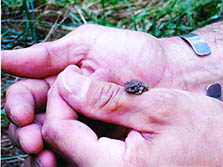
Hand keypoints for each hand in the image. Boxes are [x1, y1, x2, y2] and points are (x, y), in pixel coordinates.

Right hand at [3, 24, 174, 164]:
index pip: (27, 95)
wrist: (168, 72)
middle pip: (33, 122)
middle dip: (28, 133)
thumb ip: (49, 54)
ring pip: (53, 140)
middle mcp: (69, 102)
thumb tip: (4, 58)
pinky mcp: (101, 138)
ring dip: (43, 149)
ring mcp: (84, 122)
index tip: (21, 114)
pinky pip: (77, 150)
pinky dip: (65, 156)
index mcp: (61, 79)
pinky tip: (60, 161)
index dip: (19, 105)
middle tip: (33, 141)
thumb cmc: (133, 53)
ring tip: (44, 156)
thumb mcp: (88, 45)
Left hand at [42, 65, 222, 165]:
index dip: (61, 99)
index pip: (59, 132)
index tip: (74, 77)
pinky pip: (90, 150)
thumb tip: (69, 83)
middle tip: (95, 82)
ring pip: (74, 144)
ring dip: (84, 114)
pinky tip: (112, 112)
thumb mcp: (158, 107)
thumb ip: (108, 99)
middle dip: (72, 105)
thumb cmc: (208, 137)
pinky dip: (95, 127)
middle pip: (63, 140)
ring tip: (107, 94)